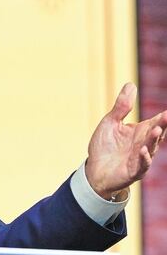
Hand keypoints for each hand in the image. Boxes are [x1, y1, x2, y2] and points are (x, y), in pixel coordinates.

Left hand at [85, 82, 166, 198]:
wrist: (94, 170)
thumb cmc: (104, 146)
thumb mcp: (110, 123)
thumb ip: (121, 107)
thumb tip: (130, 84)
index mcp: (140, 131)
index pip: (156, 121)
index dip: (164, 116)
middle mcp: (144, 144)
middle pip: (156, 133)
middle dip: (163, 125)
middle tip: (166, 116)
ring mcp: (140, 158)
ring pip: (150, 148)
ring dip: (154, 140)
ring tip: (156, 130)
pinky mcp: (133, 171)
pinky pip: (141, 165)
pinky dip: (143, 159)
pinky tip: (142, 151)